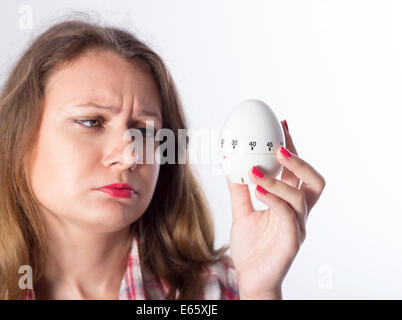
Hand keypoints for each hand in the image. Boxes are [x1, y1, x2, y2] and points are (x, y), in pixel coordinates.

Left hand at [226, 120, 325, 298]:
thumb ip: (239, 190)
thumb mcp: (242, 212)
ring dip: (278, 179)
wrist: (250, 279)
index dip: (293, 147)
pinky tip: (256, 189)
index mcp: (289, 203)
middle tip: (279, 145)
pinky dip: (273, 199)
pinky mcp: (292, 241)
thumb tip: (230, 164)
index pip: (297, 171)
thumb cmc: (252, 247)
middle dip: (300, 160)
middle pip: (314, 180)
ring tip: (255, 169)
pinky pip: (288, 216)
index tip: (281, 124)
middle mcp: (298, 212)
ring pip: (300, 196)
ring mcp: (298, 226)